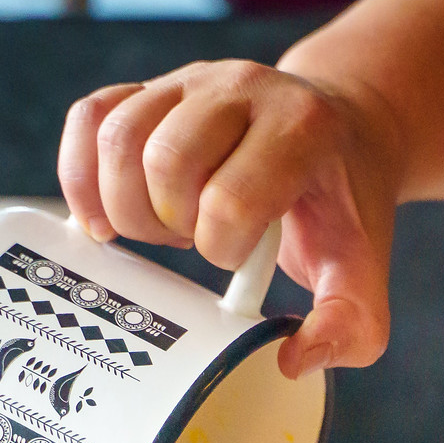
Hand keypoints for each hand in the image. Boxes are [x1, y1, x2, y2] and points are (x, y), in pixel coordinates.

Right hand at [57, 61, 404, 378]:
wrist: (342, 132)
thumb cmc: (342, 203)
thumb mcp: (362, 266)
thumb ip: (349, 325)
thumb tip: (290, 360)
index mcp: (300, 129)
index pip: (231, 197)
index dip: (222, 246)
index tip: (239, 256)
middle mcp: (243, 89)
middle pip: (166, 162)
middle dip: (169, 225)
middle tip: (194, 242)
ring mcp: (192, 81)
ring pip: (119, 137)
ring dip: (126, 204)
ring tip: (163, 227)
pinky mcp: (153, 88)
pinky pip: (90, 116)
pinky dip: (81, 173)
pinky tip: (104, 215)